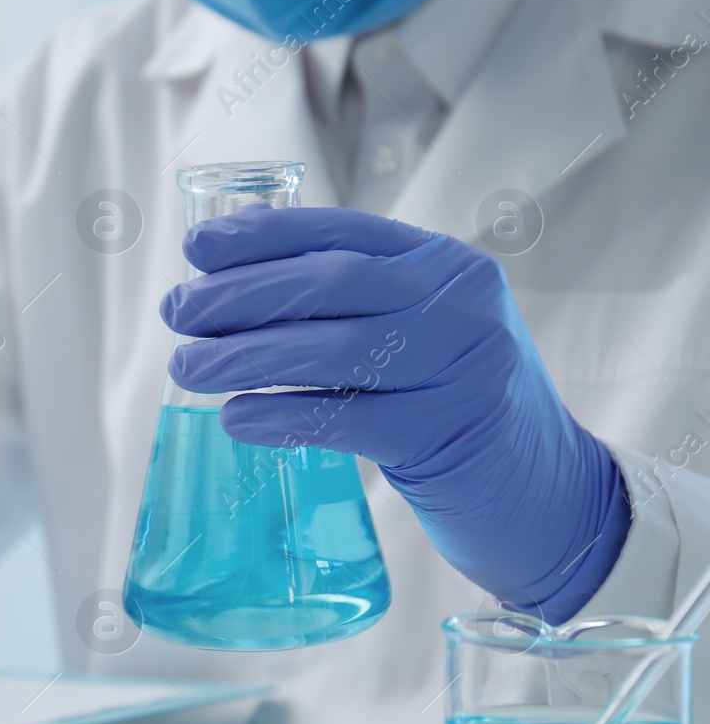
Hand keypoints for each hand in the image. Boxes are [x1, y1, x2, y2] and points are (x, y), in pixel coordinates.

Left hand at [161, 206, 629, 617]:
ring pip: (333, 349)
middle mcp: (460, 303)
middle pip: (331, 284)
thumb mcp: (417, 332)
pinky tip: (236, 418)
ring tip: (186, 370)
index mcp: (445, 263)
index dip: (263, 237)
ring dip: (245, 356)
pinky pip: (346, 419)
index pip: (342, 233)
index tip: (196, 250)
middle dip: (239, 296)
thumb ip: (346, 299)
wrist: (546, 491)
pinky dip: (282, 416)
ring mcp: (461, 367)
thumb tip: (230, 270)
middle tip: (177, 314)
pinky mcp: (447, 433)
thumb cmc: (453, 403)